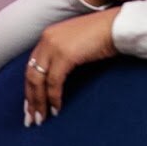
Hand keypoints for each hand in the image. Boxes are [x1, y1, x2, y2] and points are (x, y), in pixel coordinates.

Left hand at [23, 9, 123, 124]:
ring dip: (39, 103)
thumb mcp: (76, 45)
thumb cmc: (103, 35)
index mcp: (48, 36)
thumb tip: (56, 79)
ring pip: (38, 80)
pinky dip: (54, 98)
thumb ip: (63, 56)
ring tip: (41, 119)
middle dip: (30, 99)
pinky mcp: (65, 55)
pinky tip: (56, 109)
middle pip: (31, 75)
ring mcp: (54, 46)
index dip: (29, 88)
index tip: (30, 105)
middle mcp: (46, 40)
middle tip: (30, 119)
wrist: (117, 25)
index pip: (31, 66)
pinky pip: (54, 82)